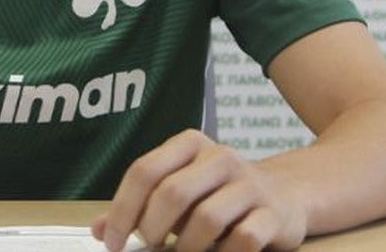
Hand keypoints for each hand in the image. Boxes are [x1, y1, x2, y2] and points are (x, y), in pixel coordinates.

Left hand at [93, 129, 306, 251]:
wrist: (284, 194)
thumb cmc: (216, 196)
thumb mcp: (177, 193)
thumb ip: (139, 207)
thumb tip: (101, 230)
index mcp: (189, 144)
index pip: (145, 171)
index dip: (123, 210)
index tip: (113, 242)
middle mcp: (220, 156)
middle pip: (172, 192)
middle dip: (152, 229)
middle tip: (149, 246)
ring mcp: (249, 183)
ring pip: (206, 219)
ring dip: (187, 248)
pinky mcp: (273, 213)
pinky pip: (242, 239)